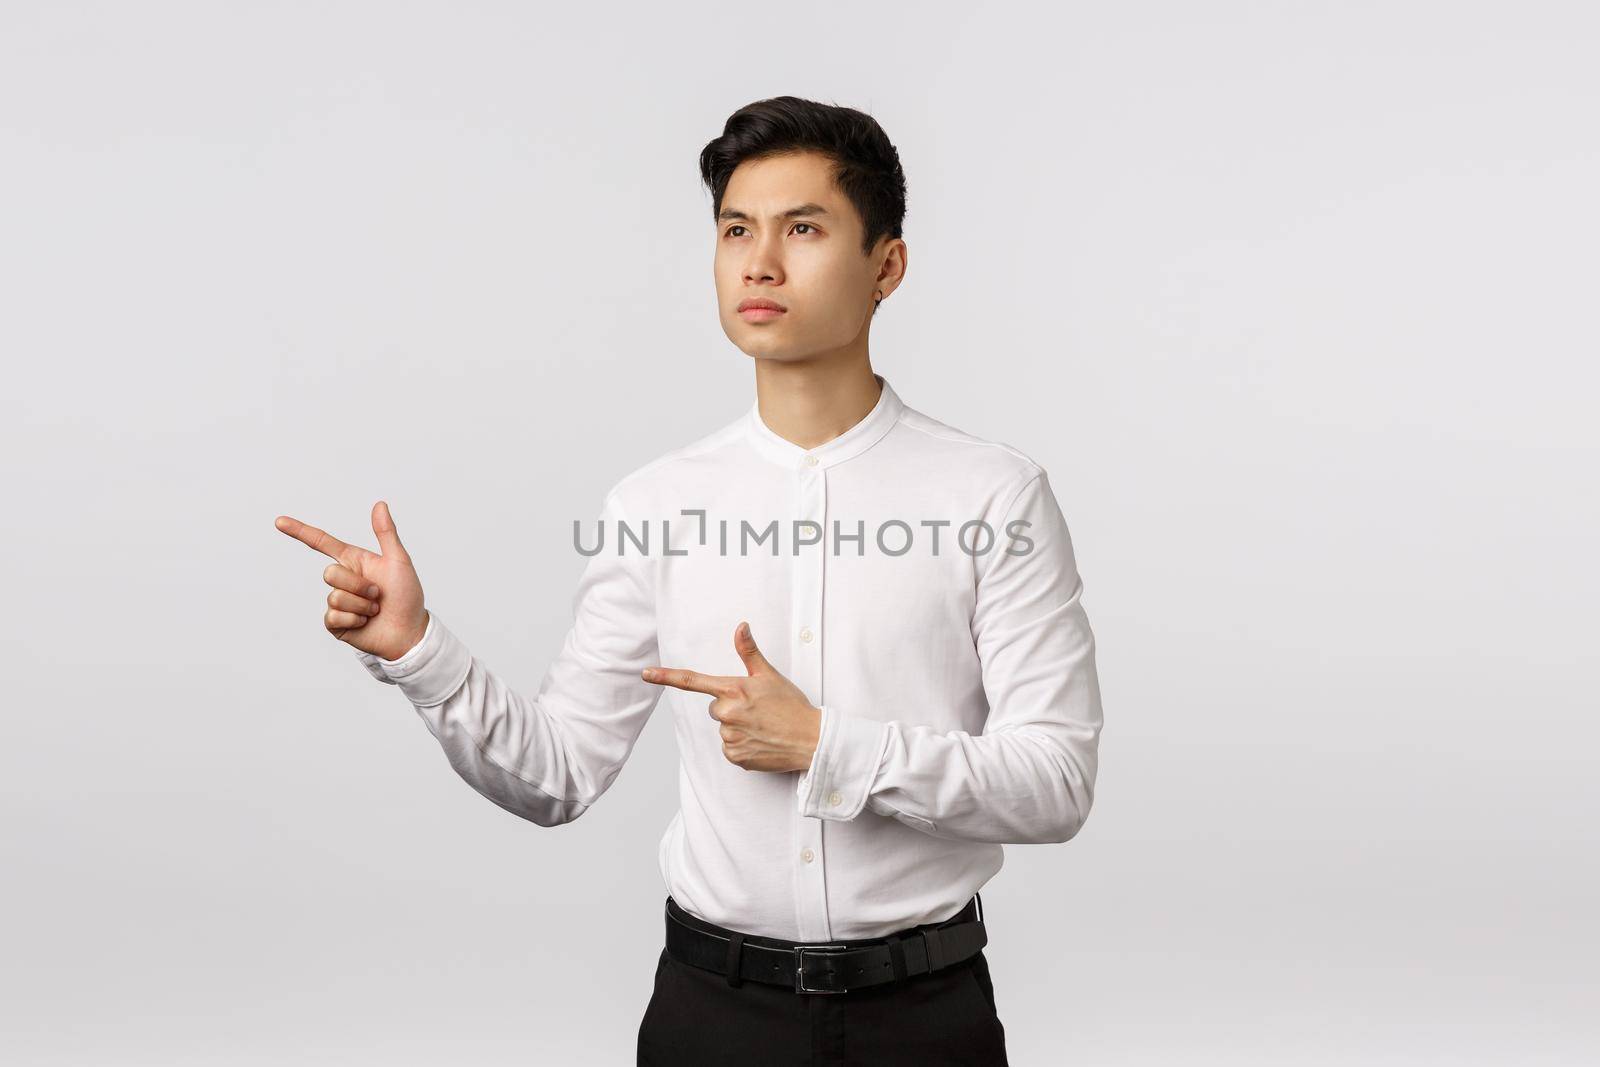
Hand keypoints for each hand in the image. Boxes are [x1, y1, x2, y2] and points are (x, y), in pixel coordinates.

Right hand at [274, 500, 428, 660]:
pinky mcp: (336, 623)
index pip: (322, 543)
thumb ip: (386, 533)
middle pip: (330, 573)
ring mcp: (338, 602)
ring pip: (335, 597)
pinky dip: (355, 619)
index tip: (279, 522)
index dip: (300, 531)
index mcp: (354, 561)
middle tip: (378, 594)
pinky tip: (366, 622)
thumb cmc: (407, 596)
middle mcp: (344, 580)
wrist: (410, 631)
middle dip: (359, 585)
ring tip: (375, 609)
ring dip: (361, 605)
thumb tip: (380, 504)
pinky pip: (333, 616)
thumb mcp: (399, 561)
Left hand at [642, 622, 821, 773]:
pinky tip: (760, 741)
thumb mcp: (770, 675)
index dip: (666, 676)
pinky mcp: (735, 756)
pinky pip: (729, 748)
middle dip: (731, 708)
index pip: (693, 680)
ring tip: (762, 727)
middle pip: (715, 708)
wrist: (810, 739)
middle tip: (757, 711)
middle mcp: (727, 713)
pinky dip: (742, 746)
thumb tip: (740, 626)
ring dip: (738, 728)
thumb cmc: (791, 705)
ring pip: (723, 728)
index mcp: (733, 690)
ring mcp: (730, 736)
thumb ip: (749, 651)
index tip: (646, 674)